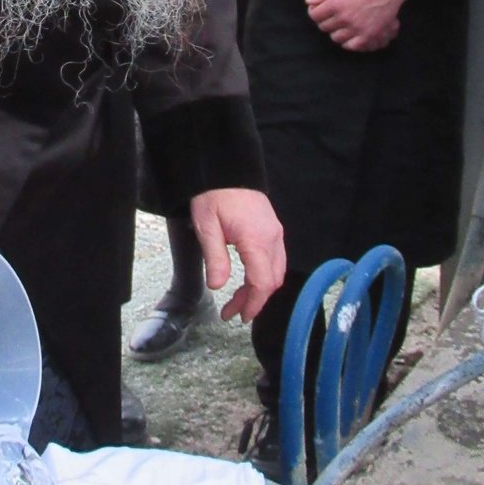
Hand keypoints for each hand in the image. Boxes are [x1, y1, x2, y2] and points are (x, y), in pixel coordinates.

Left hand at [189, 188, 286, 321]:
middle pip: (273, 280)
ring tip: (237, 299)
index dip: (253, 303)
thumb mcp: (207, 227)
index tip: (240, 316)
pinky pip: (276, 259)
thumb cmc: (214, 195)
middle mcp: (273, 238)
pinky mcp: (273, 229)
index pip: (262, 282)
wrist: (227, 167)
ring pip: (276, 271)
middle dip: (255, 300)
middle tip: (233, 311)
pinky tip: (248, 278)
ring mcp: (276, 233)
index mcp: (257, 240)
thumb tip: (218, 286)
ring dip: (260, 288)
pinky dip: (264, 274)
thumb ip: (215, 258)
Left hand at [305, 0, 426, 51]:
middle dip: (325, 22)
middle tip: (332, 18)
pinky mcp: (369, 34)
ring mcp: (357, 27)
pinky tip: (350, 34)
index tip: (320, 11)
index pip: (315, 16)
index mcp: (336, 4)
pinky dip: (349, 42)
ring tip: (341, 26)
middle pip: (324, 27)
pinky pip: (352, 45)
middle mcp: (344, 17)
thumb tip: (308, 2)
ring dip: (336, 32)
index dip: (315, 13)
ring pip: (336, 38)